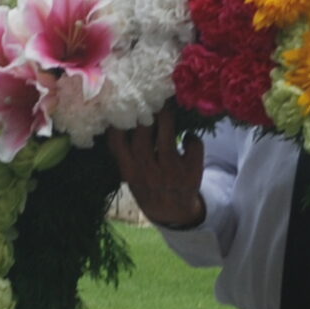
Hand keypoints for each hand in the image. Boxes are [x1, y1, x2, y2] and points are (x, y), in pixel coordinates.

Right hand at [108, 106, 204, 226]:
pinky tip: (188, 138)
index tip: (122, 103)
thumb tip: (119, 113)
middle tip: (148, 95)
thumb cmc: (147, 186)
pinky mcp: (191, 172)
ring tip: (167, 104)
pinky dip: (192, 137)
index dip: (118, 120)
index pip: (116, 142)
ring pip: (168, 136)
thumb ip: (124, 151)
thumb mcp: (129, 174)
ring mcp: (171, 172)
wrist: (172, 213)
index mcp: (129, 171)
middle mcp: (148, 171)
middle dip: (145, 112)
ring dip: (167, 117)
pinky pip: (192, 144)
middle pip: (143, 134)